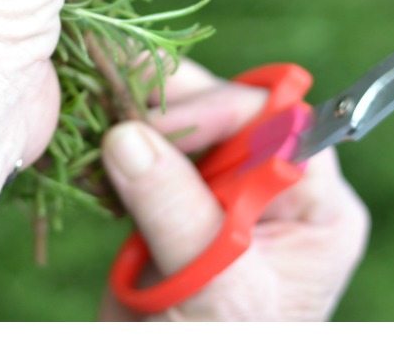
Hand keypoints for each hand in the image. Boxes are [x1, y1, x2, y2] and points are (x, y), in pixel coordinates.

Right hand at [100, 59, 369, 320]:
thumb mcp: (215, 290)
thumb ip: (178, 213)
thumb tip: (129, 137)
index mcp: (311, 208)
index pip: (275, 124)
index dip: (217, 109)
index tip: (157, 122)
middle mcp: (269, 191)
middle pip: (220, 114)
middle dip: (163, 108)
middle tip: (106, 104)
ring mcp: (214, 195)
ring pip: (173, 127)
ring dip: (127, 121)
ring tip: (87, 127)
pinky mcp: (165, 204)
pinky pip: (137, 153)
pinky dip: (105, 148)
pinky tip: (82, 155)